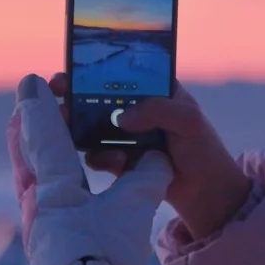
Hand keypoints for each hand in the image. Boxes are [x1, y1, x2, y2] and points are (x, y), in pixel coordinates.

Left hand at [8, 73, 172, 264]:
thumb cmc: (107, 255)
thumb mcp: (134, 209)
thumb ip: (147, 176)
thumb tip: (159, 157)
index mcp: (53, 184)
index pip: (41, 131)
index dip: (38, 102)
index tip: (32, 80)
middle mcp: (36, 199)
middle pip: (26, 149)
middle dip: (33, 123)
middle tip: (42, 105)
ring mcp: (35, 222)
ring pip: (29, 172)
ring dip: (37, 150)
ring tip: (51, 138)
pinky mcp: (42, 241)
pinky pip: (39, 195)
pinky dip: (46, 177)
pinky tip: (61, 183)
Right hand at [47, 75, 251, 242]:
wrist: (208, 196)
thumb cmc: (204, 151)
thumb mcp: (187, 120)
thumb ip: (158, 110)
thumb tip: (122, 117)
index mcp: (156, 92)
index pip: (121, 74)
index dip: (96, 69)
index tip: (72, 68)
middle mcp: (138, 112)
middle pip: (100, 98)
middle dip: (76, 95)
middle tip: (56, 92)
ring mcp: (128, 138)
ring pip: (95, 127)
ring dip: (78, 126)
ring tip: (66, 126)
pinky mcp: (122, 163)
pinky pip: (101, 155)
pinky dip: (98, 156)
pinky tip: (103, 159)